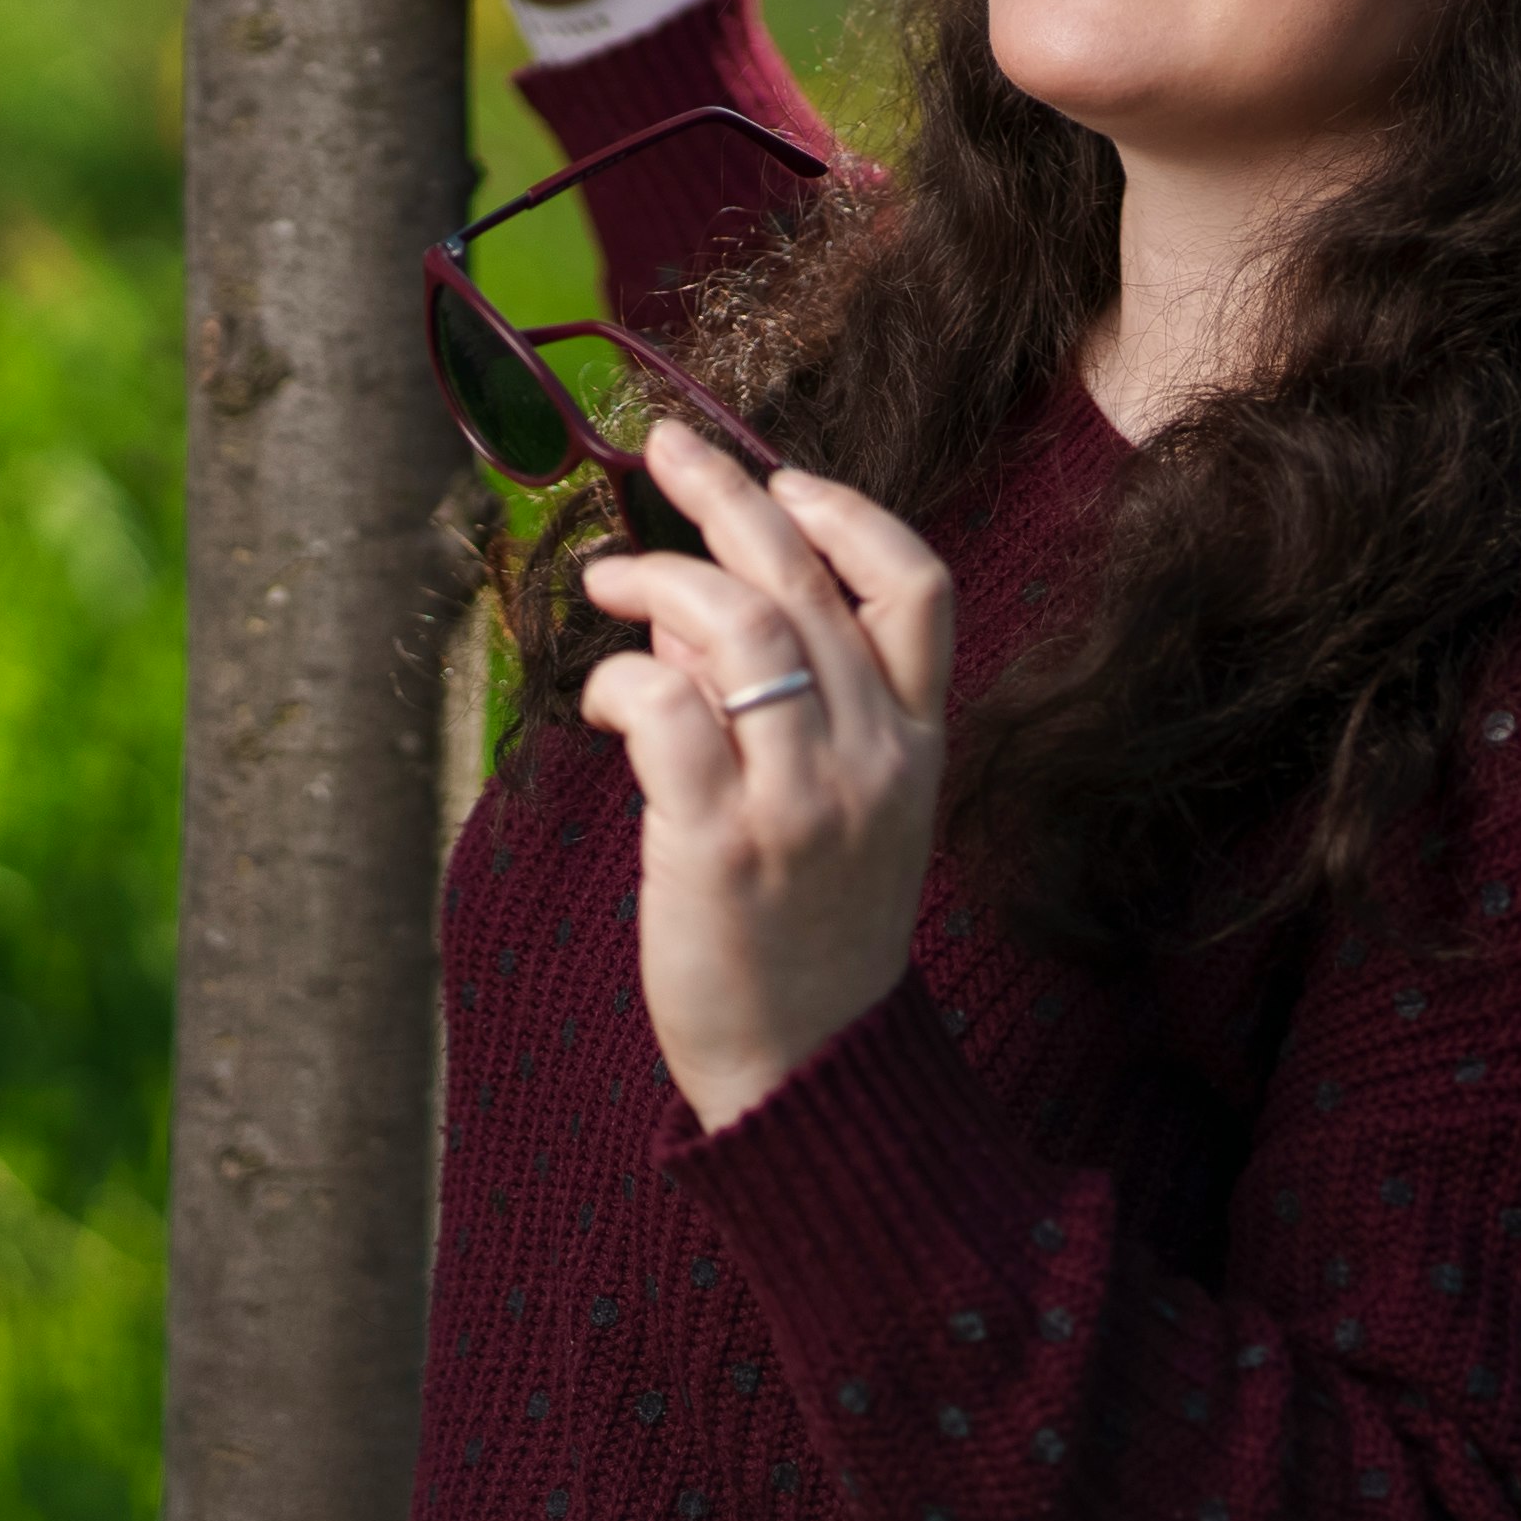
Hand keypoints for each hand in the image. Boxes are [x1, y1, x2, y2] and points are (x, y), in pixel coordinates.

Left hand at [578, 429, 956, 1130]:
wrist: (807, 1069)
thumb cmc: (814, 933)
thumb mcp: (858, 812)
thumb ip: (812, 710)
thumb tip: (705, 609)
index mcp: (918, 744)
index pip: (917, 586)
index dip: (849, 512)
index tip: (782, 482)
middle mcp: (872, 759)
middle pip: (805, 579)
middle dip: (726, 493)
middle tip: (664, 452)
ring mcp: (801, 800)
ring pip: (733, 626)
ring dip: (657, 581)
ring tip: (609, 584)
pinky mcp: (721, 842)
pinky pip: (665, 709)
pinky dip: (621, 680)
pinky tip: (601, 701)